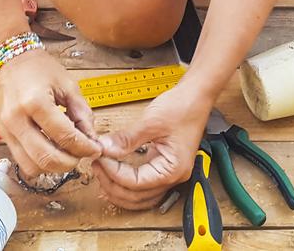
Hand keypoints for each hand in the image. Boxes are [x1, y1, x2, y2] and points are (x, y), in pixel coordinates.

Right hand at [0, 49, 101, 176]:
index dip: (86, 148)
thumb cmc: (36, 67)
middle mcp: (17, 119)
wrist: (8, 59)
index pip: (65, 137)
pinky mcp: (3, 136)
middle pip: (47, 158)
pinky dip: (39, 162)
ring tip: (66, 153)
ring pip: (32, 166)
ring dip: (54, 166)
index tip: (95, 149)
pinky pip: (22, 161)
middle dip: (71, 162)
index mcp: (35, 102)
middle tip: (83, 154)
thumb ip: (82, 113)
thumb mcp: (67, 84)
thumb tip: (92, 138)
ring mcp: (6, 130)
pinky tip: (51, 149)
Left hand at [93, 84, 214, 209]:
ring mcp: (169, 173)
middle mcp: (173, 177)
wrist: (196, 96)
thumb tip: (104, 148)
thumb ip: (126, 139)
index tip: (100, 158)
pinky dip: (127, 185)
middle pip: (136, 197)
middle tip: (96, 166)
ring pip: (139, 197)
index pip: (135, 183)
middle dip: (112, 185)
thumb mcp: (151, 122)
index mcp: (173, 169)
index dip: (113, 173)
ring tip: (101, 173)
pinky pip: (143, 186)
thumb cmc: (183, 107)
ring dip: (119, 189)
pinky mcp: (164, 166)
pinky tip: (114, 177)